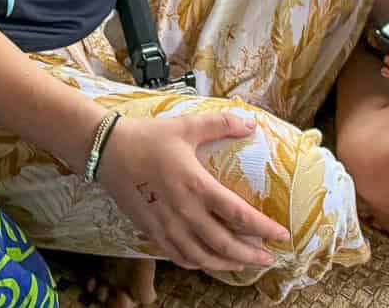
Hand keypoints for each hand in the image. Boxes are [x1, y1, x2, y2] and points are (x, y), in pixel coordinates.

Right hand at [97, 111, 288, 270]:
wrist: (106, 151)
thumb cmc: (148, 137)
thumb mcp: (186, 126)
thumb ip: (220, 124)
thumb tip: (251, 123)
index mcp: (197, 185)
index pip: (239, 215)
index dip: (264, 228)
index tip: (282, 235)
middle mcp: (184, 212)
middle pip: (224, 245)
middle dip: (251, 255)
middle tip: (269, 259)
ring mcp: (167, 226)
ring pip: (203, 257)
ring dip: (227, 264)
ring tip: (243, 264)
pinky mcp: (151, 232)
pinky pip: (179, 257)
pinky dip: (198, 264)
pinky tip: (207, 262)